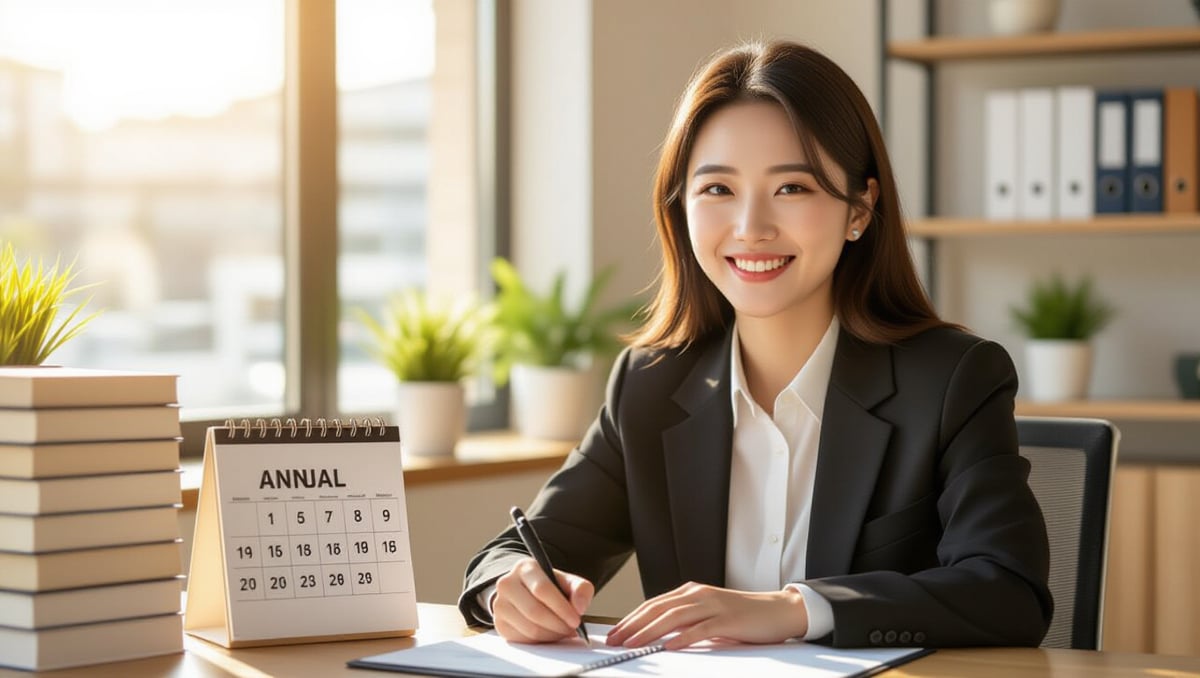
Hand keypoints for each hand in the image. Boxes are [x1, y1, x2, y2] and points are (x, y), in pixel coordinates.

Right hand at [492, 557, 593, 643]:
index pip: (542, 589)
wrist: (526, 591)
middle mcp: (507, 584)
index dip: (561, 607)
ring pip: (530, 628)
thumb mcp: (567, 581)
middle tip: (572, 629)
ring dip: (552, 635)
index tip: (576, 620)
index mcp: (525, 568)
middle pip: (535, 611)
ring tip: (564, 631)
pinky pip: (523, 639)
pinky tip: (550, 634)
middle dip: (558, 624)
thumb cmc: (550, 586)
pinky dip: (541, 641)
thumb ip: (580, 589)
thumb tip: (580, 607)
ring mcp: (500, 605)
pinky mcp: (499, 623)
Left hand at [605, 582, 807, 649]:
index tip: (615, 633)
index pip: (653, 604)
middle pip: (658, 609)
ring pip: (674, 617)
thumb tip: (658, 635)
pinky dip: (683, 637)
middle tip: (615, 640)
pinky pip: (701, 628)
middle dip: (633, 625)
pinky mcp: (727, 619)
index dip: (631, 618)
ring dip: (650, 632)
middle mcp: (698, 594)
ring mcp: (713, 605)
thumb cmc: (742, 616)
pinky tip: (669, 646)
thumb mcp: (708, 614)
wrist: (778, 610)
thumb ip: (686, 620)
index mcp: (691, 592)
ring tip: (632, 645)